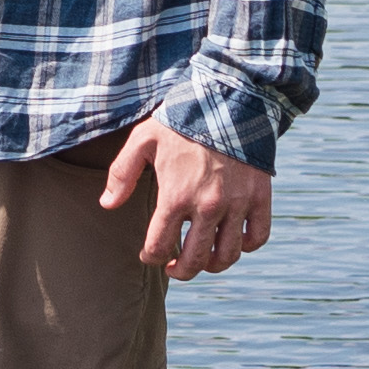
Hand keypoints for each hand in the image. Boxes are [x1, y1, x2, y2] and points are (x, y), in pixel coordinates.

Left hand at [100, 118, 273, 280]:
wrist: (227, 98)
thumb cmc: (181, 119)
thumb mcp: (143, 140)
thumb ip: (121, 173)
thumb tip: (108, 204)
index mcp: (175, 196)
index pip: (158, 246)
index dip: (150, 256)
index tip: (149, 254)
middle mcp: (207, 206)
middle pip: (194, 261)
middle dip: (179, 270)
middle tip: (174, 267)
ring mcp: (237, 204)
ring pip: (227, 255)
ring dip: (212, 265)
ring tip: (202, 259)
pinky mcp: (260, 196)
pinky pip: (258, 236)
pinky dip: (247, 245)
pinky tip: (234, 240)